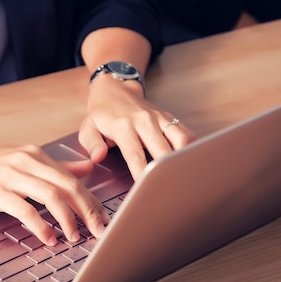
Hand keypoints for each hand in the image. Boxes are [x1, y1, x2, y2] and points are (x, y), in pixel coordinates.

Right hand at [0, 145, 110, 244]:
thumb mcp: (20, 162)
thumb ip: (54, 166)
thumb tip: (87, 168)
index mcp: (34, 154)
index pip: (72, 178)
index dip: (92, 200)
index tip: (103, 218)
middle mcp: (26, 161)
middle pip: (68, 185)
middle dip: (88, 210)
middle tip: (99, 230)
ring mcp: (10, 175)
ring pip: (51, 196)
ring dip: (68, 219)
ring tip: (75, 237)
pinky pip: (25, 209)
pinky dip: (40, 226)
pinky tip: (48, 238)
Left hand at [78, 77, 196, 179]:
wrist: (116, 89)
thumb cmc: (101, 114)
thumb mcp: (87, 127)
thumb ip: (91, 144)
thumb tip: (98, 157)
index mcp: (123, 126)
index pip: (135, 155)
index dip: (141, 174)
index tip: (144, 190)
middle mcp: (145, 121)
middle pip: (163, 151)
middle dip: (166, 173)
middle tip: (169, 191)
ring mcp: (160, 119)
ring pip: (182, 140)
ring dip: (185, 159)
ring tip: (184, 178)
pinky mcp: (170, 118)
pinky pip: (187, 134)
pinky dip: (193, 149)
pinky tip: (191, 163)